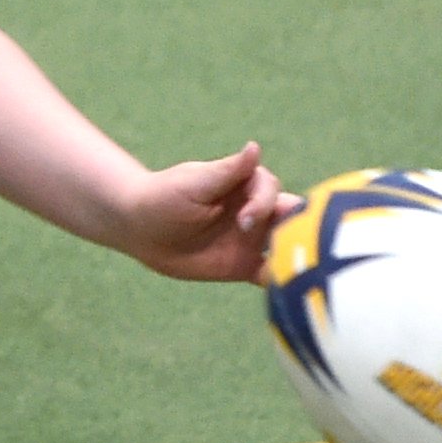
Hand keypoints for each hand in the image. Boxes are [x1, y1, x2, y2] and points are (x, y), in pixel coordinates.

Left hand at [116, 141, 299, 284]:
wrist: (140, 227)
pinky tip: (287, 293)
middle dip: (301, 229)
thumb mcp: (193, 183)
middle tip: (293, 246)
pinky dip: (283, 282)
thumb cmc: (164, 196)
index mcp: (244, 186)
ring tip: (301, 273)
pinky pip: (271, 274)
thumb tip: (255, 148)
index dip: (265, 204)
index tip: (245, 220)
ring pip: (288, 247)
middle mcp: (255, 212)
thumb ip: (227, 171)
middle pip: (293, 218)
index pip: (272, 191)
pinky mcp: (244, 266)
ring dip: (298, 257)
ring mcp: (253, 240)